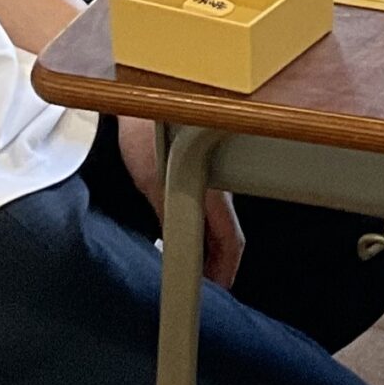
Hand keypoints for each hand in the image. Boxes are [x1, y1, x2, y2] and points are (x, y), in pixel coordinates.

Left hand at [118, 115, 246, 288]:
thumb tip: (173, 247)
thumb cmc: (153, 126)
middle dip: (219, 263)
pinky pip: (207, 202)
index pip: (231, 244)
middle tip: (202, 285)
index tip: (218, 293)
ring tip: (189, 263)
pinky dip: (199, 223)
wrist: (152, 91)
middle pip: (229, 234)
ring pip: (218, 217)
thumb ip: (167, 216)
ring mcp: (214, 175)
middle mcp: (221, 187)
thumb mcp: (152, 182)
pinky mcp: (200, 165)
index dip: (226, 273)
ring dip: (208, 243)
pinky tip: (179, 226)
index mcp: (215, 194)